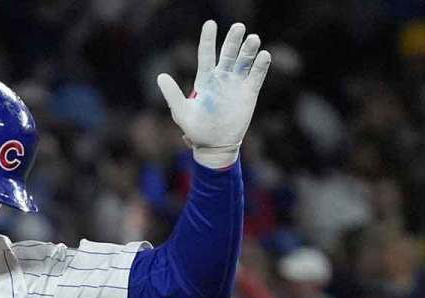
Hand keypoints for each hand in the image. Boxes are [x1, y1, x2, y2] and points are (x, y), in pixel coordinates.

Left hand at [157, 21, 270, 168]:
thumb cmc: (196, 130)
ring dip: (249, 50)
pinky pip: (256, 76)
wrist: (215, 146)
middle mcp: (222, 77)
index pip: (206, 54)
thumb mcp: (181, 112)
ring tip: (253, 38)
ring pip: (244, 61)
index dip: (208, 39)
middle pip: (228, 53)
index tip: (210, 23)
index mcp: (205, 79)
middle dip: (233, 40)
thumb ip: (172, 94)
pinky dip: (260, 66)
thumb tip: (160, 76)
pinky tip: (264, 55)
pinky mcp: (249, 93)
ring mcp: (236, 84)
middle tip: (239, 27)